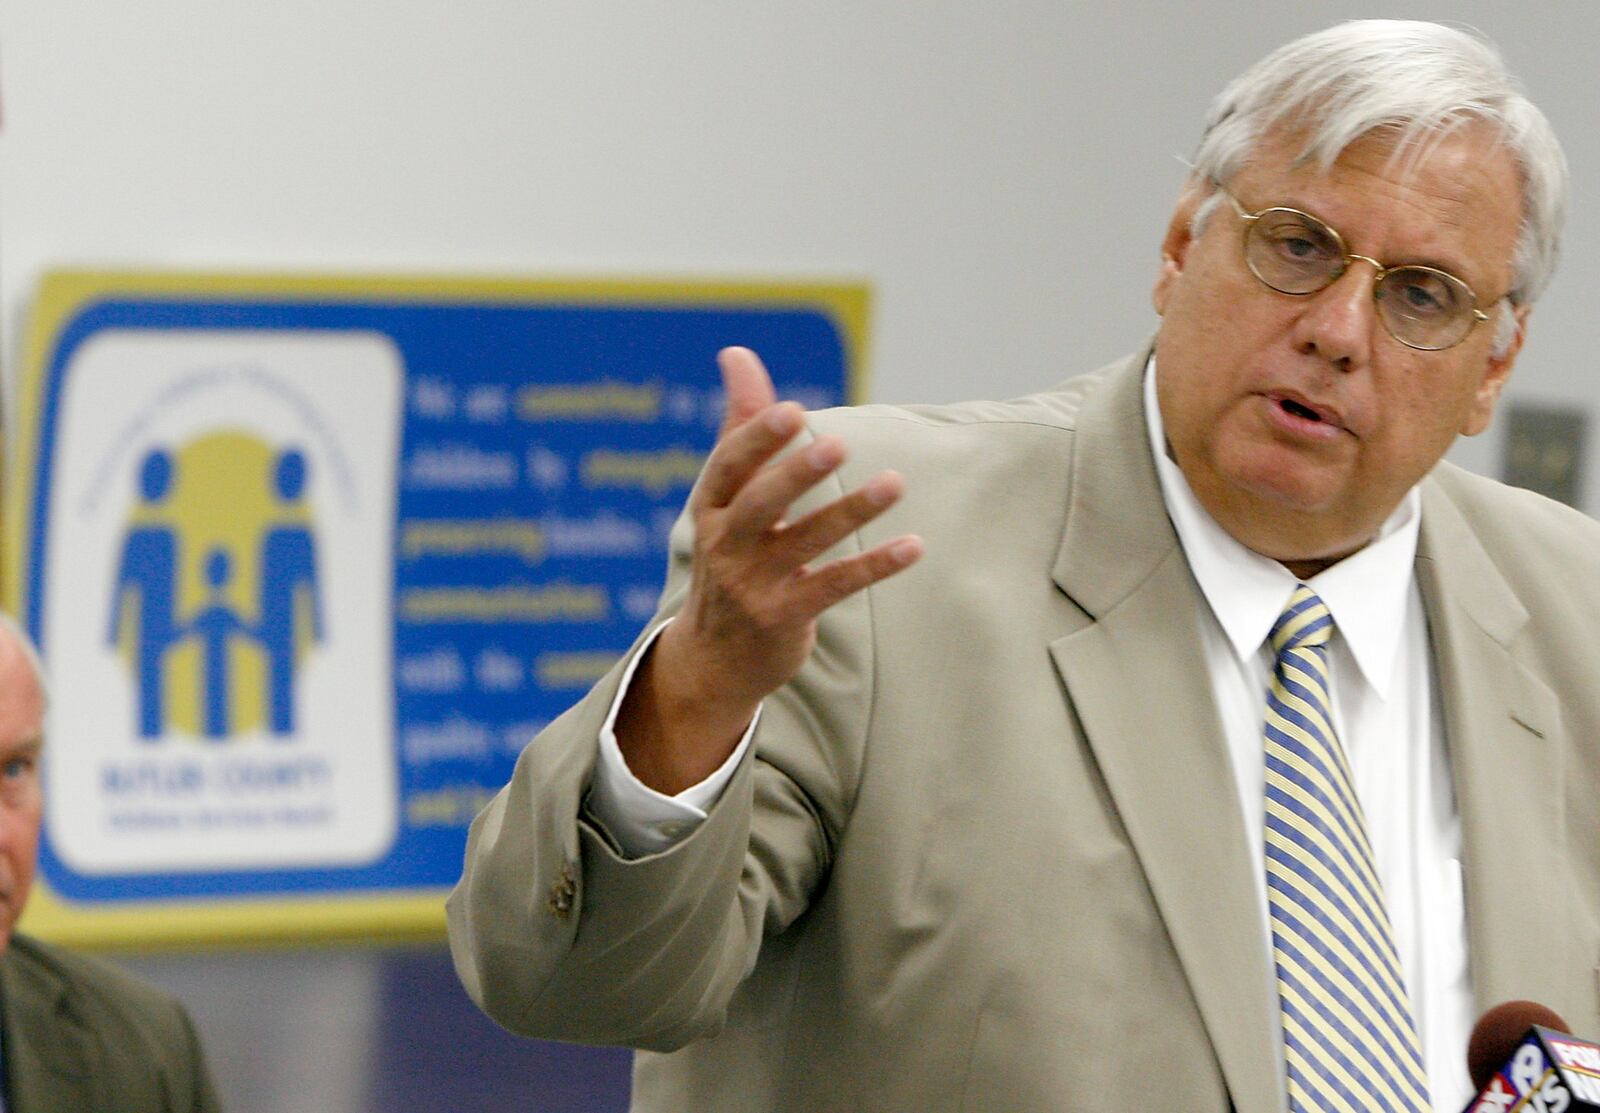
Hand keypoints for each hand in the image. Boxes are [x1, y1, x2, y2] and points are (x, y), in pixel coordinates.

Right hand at [616, 347, 922, 793]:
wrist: (712, 659)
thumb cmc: (728, 555)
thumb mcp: (724, 496)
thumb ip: (740, 425)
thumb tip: (736, 352)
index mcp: (709, 508)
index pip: (728, 467)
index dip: (756, 439)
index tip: (790, 409)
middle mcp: (725, 545)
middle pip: (760, 504)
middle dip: (795, 474)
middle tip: (838, 444)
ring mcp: (752, 585)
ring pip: (806, 542)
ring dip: (852, 511)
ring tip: (895, 482)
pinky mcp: (784, 617)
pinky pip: (834, 586)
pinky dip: (874, 565)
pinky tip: (913, 546)